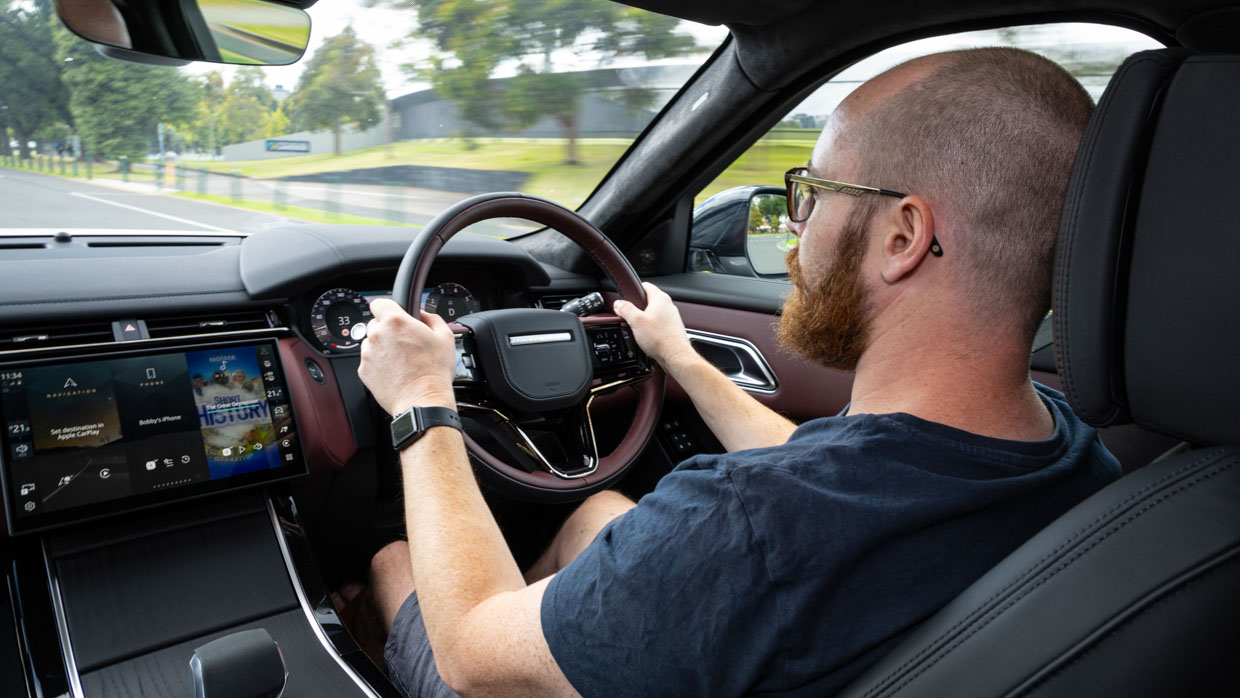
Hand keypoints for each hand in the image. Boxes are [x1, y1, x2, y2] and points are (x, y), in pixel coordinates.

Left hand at [358, 298, 456, 414]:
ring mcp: (368, 354)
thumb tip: (423, 313)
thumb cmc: (434, 372)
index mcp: (395, 322)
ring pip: (371, 343)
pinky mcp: (364, 371)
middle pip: (375, 323)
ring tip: (400, 360)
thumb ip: (431, 317)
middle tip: (404, 342)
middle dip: (387, 330)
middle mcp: (377, 335)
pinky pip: (369, 361)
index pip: (379, 303)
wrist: (422, 400)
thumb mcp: (445, 336)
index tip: (393, 314)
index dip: (388, 308)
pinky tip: (394, 371)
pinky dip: (378, 364)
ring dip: (382, 347)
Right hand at [612, 282, 695, 369]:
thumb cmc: (661, 339)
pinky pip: (657, 325)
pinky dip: (650, 329)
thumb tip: (618, 304)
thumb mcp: (636, 321)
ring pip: (652, 314)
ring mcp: (671, 318)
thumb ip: (625, 309)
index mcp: (660, 299)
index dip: (633, 290)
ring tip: (637, 329)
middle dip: (637, 308)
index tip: (626, 297)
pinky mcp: (671, 329)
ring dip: (643, 320)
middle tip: (629, 317)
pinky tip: (646, 337)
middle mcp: (668, 306)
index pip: (645, 286)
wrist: (675, 356)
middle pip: (648, 301)